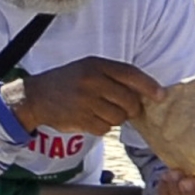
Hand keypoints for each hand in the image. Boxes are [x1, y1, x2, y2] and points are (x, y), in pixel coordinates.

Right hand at [8, 56, 160, 137]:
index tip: (161, 96)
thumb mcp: (87, 70)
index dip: (149, 86)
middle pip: (129, 100)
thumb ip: (114, 77)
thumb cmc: (67, 82)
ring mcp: (85, 101)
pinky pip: (105, 128)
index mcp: (94, 66)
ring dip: (115, 118)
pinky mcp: (81, 119)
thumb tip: (148, 93)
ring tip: (100, 111)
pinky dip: (102, 126)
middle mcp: (91, 82)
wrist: (34, 97)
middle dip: (131, 107)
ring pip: (119, 117)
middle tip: (122, 107)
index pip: (130, 74)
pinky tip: (89, 118)